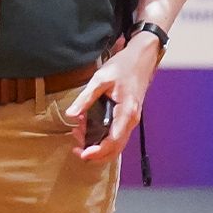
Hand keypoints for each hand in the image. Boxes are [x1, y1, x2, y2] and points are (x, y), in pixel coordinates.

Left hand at [68, 33, 162, 162]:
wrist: (141, 58)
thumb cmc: (124, 66)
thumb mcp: (101, 79)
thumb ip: (86, 98)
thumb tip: (71, 114)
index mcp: (126, 113)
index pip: (112, 142)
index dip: (96, 152)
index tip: (81, 154)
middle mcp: (131, 121)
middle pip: (115, 149)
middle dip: (95, 153)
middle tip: (76, 147)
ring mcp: (131, 120)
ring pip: (116, 145)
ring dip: (98, 146)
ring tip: (79, 135)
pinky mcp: (128, 117)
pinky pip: (117, 136)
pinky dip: (103, 139)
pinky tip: (89, 129)